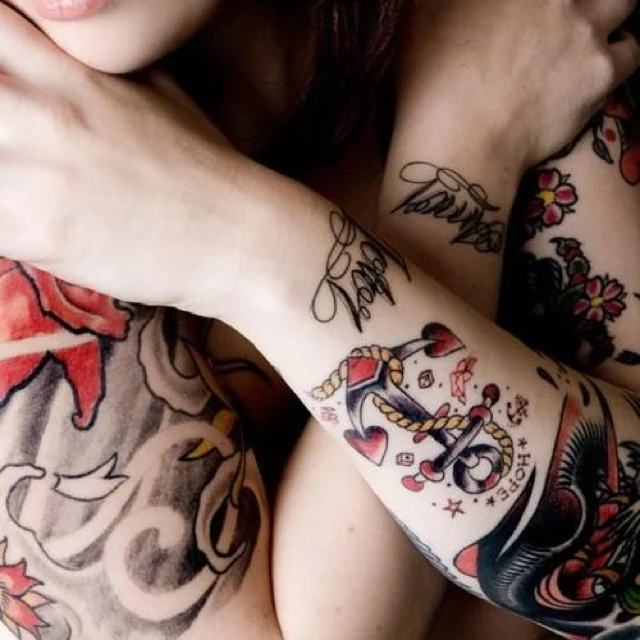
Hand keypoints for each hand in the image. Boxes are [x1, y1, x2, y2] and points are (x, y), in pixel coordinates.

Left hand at [0, 4, 258, 309]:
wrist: (238, 239)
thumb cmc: (206, 168)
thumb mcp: (158, 93)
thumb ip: (96, 68)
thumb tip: (70, 53)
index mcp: (67, 71)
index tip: (5, 89)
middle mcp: (41, 113)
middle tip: (8, 149)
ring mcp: (35, 174)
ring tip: (20, 186)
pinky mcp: (37, 232)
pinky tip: (24, 225)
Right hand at [398, 0, 639, 167]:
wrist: (460, 138)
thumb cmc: (430, 78)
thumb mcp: (422, 13)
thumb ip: (445, 1)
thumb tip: (465, 3)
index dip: (540, 2)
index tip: (534, 10)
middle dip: (580, 1)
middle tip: (565, 15)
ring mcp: (586, 28)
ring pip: (624, 2)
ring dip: (609, 12)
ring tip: (586, 35)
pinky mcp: (601, 72)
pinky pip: (632, 51)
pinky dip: (618, 54)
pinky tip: (596, 67)